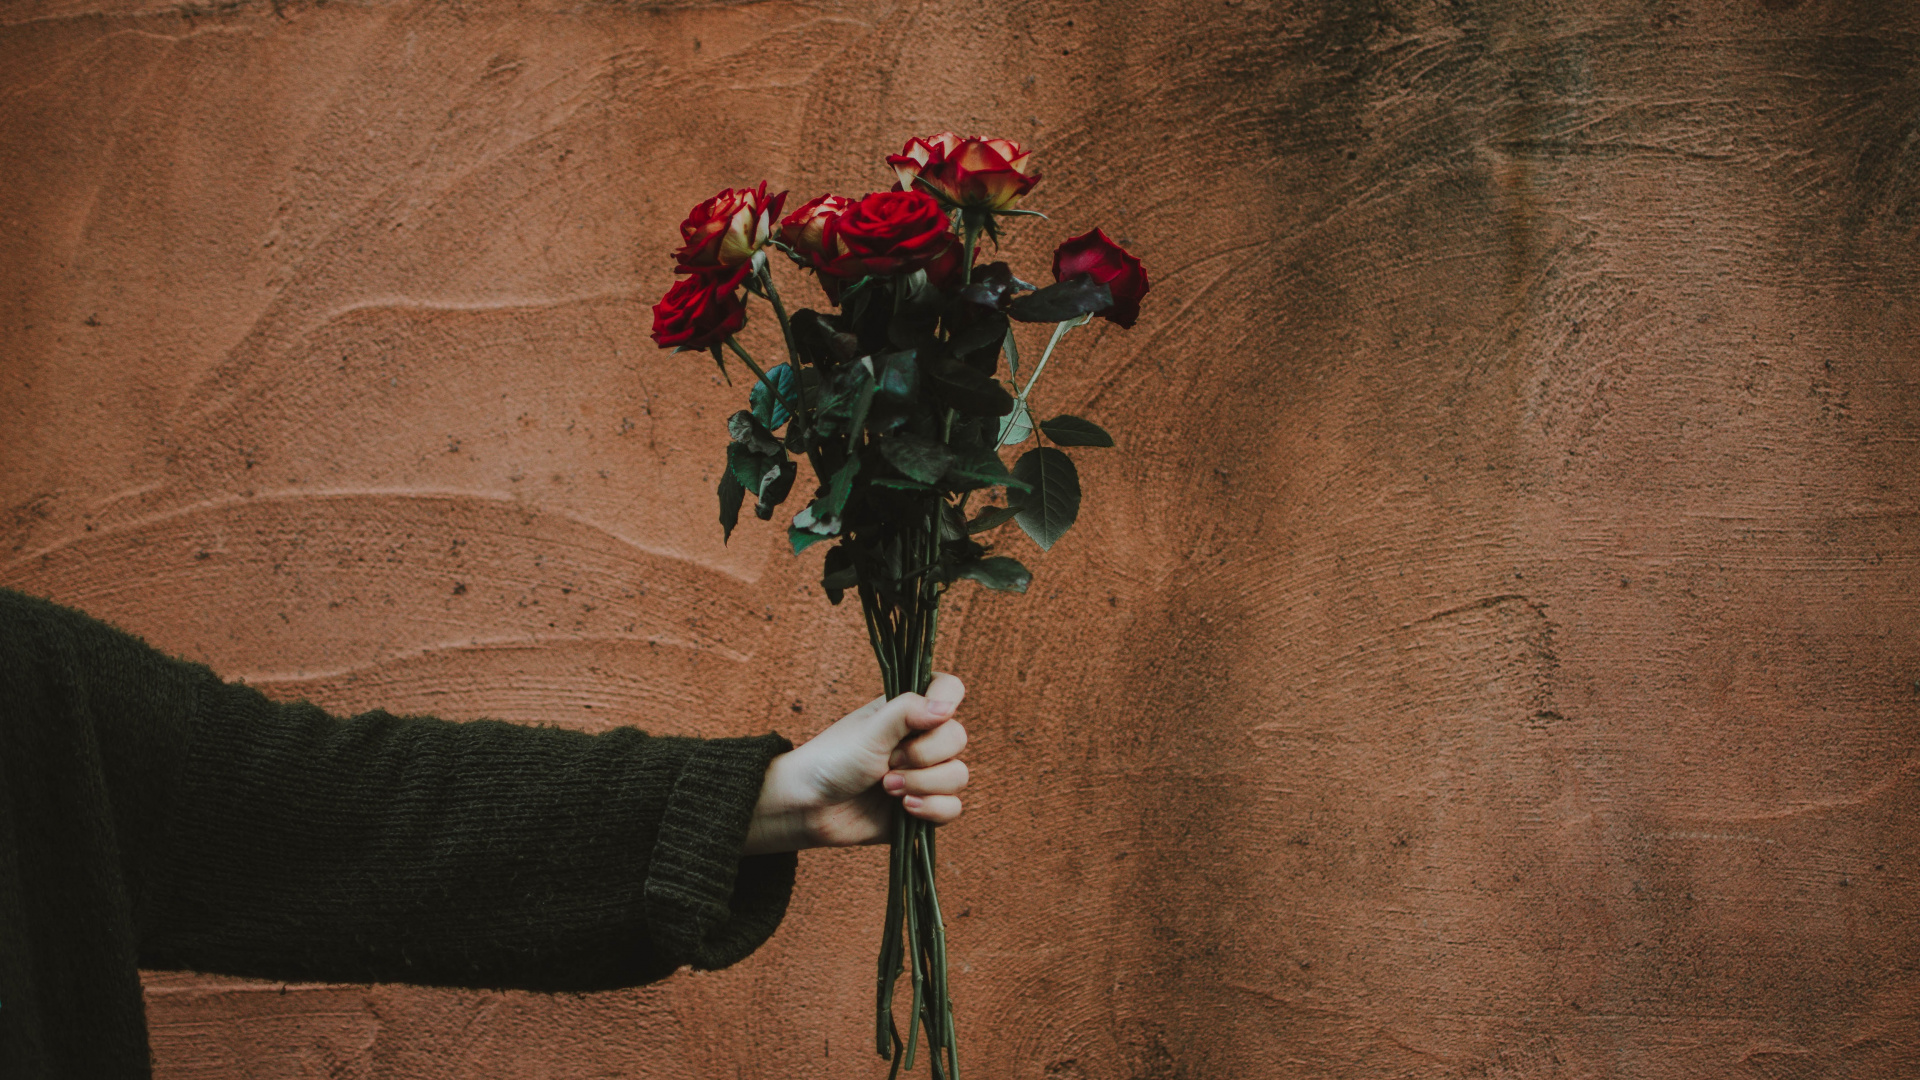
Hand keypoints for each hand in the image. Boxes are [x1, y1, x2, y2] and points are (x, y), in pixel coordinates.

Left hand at [743, 673, 969, 854]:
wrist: (809, 808)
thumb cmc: (832, 760)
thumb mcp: (868, 732)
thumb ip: (906, 712)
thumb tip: (947, 707)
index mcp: (909, 711)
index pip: (949, 689)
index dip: (947, 700)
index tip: (929, 718)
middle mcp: (921, 740)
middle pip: (958, 738)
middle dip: (924, 755)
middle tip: (889, 761)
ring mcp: (925, 774)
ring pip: (958, 776)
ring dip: (923, 784)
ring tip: (887, 788)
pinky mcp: (925, 807)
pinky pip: (952, 808)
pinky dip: (931, 809)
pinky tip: (904, 808)